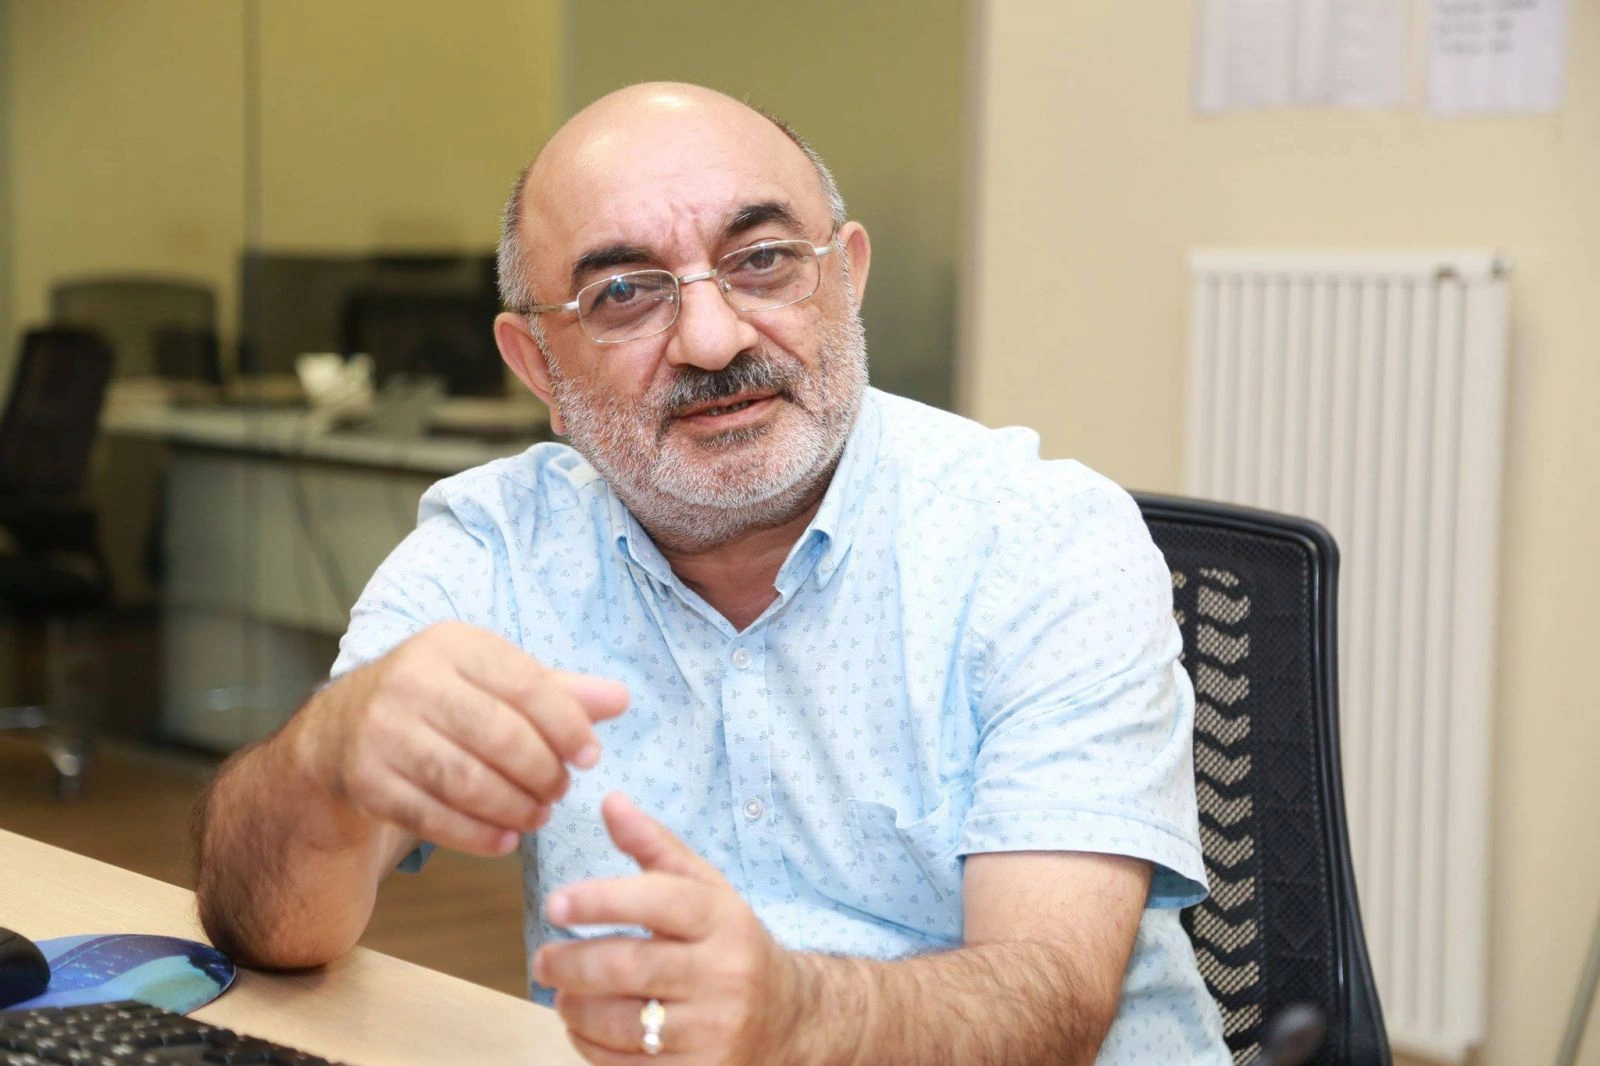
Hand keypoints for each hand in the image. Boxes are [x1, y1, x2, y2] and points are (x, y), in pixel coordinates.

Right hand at [293, 621, 629, 856]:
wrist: (338, 734)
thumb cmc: (437, 703)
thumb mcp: (489, 681)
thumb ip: (556, 691)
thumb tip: (621, 699)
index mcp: (452, 643)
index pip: (526, 683)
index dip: (567, 725)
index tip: (590, 757)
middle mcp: (411, 679)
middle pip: (500, 735)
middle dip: (543, 772)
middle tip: (561, 791)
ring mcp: (382, 731)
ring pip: (468, 780)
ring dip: (515, 807)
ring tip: (539, 816)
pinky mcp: (365, 780)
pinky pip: (433, 816)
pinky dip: (477, 835)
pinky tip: (505, 839)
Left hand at [535, 793, 801, 1063]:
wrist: (787, 1017)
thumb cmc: (729, 943)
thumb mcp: (705, 889)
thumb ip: (655, 846)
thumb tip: (610, 801)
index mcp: (722, 919)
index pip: (660, 901)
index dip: (603, 900)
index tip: (556, 903)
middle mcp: (723, 973)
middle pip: (631, 966)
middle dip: (573, 963)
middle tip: (542, 959)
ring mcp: (713, 1029)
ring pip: (622, 1022)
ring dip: (576, 1008)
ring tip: (562, 993)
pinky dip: (590, 1045)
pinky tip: (583, 1026)